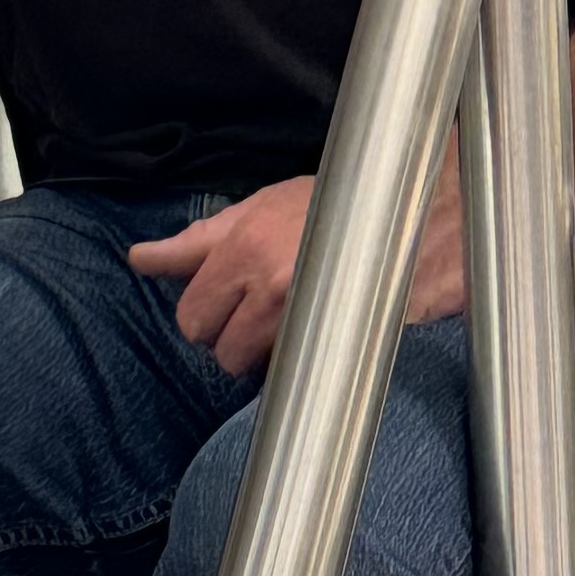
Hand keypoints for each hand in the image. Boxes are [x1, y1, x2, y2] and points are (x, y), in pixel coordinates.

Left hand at [126, 143, 465, 382]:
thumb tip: (141, 258)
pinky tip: (325, 334)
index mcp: (245, 244)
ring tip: (300, 321)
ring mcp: (310, 315)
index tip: (225, 307)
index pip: (192, 315)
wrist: (433, 210)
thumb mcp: (265, 206)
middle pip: (221, 351)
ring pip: (259, 370)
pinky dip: (305, 365)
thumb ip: (200, 241)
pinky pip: (299, 375)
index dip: (206, 317)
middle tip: (267, 312)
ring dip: (271, 357)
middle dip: (235, 340)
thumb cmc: (344, 200)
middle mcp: (271, 282)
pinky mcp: (344, 341)